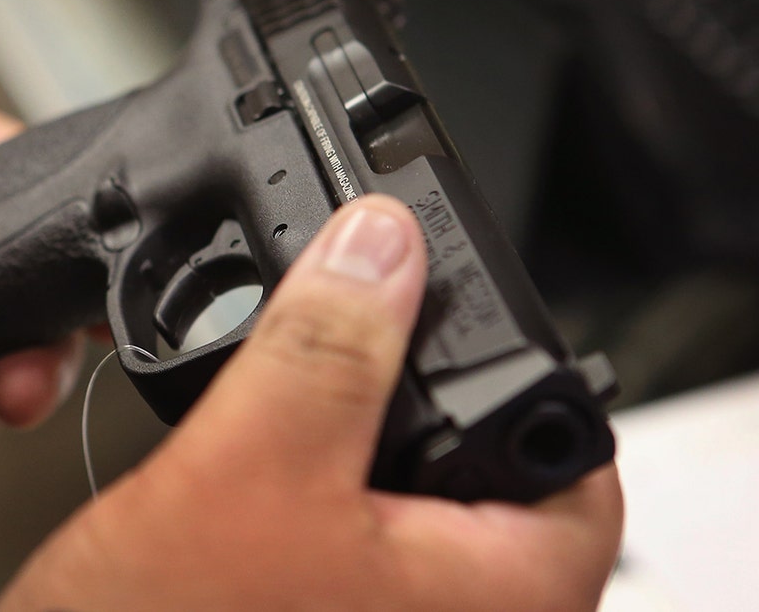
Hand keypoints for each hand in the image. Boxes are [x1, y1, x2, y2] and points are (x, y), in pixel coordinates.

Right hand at [0, 196, 623, 609]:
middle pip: (481, 459)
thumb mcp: (249, 470)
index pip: (572, 451)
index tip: (444, 306)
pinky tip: (258, 446)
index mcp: (496, 597)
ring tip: (293, 386)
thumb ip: (325, 351)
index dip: (515, 358)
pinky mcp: (325, 608)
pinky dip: (312, 467)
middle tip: (353, 330)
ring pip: (405, 486)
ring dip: (349, 422)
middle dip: (409, 383)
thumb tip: (381, 245)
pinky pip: (348, 520)